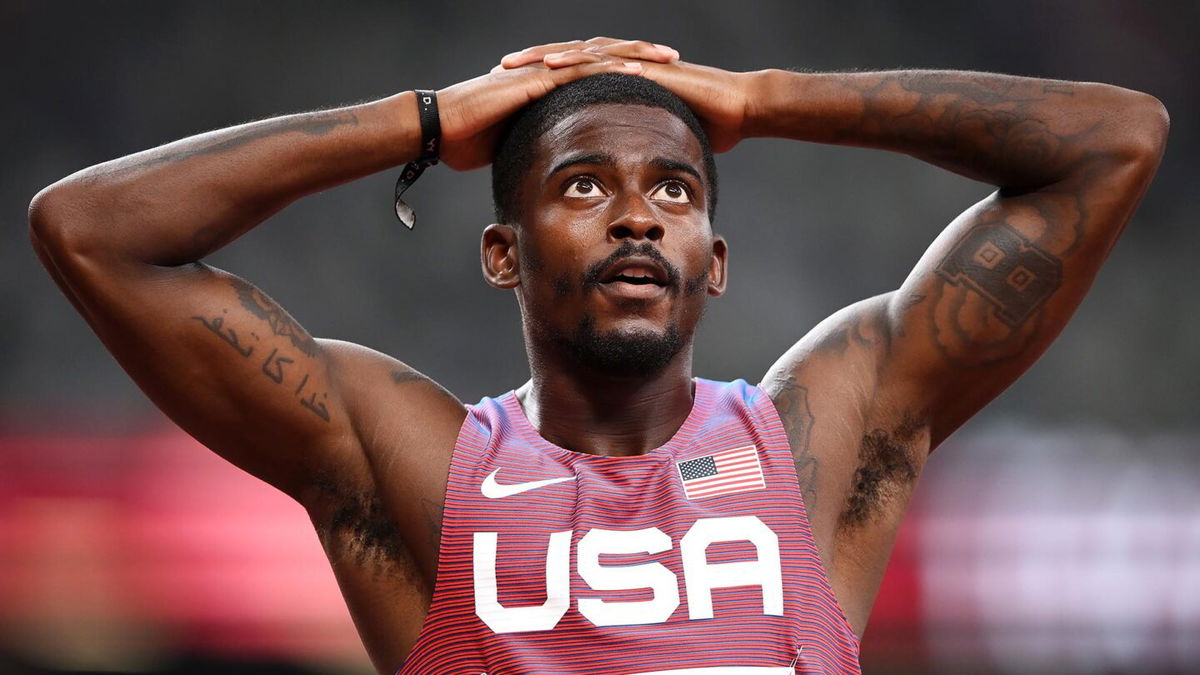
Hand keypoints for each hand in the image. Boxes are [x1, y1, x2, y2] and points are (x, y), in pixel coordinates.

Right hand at [436, 40, 678, 169]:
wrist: (435, 129)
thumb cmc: (466, 140)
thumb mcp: (513, 144)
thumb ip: (535, 145)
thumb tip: (550, 167)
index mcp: (546, 84)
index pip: (594, 72)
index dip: (626, 73)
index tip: (658, 79)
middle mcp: (547, 71)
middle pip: (603, 57)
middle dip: (640, 57)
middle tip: (676, 60)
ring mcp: (540, 72)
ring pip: (597, 57)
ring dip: (634, 58)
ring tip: (666, 60)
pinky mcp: (533, 80)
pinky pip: (576, 72)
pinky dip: (607, 71)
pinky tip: (634, 74)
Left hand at [494, 37, 754, 152]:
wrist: (740, 110)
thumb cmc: (708, 127)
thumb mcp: (661, 141)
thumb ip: (640, 151)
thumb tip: (625, 182)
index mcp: (621, 85)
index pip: (571, 80)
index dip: (539, 84)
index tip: (507, 95)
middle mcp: (623, 69)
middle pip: (566, 61)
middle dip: (530, 65)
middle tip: (494, 72)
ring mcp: (634, 64)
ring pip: (579, 55)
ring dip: (543, 58)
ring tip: (512, 64)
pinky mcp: (647, 66)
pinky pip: (607, 61)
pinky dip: (579, 61)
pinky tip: (553, 65)